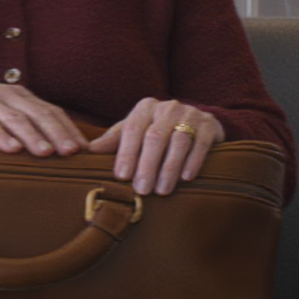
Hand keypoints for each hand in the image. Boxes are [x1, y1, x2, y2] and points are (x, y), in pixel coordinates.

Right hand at [0, 73, 87, 156]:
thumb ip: (19, 125)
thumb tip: (51, 153)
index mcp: (18, 96)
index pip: (51, 112)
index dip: (70, 129)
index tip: (87, 150)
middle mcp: (6, 95)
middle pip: (39, 114)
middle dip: (59, 134)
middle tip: (74, 154)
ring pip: (15, 119)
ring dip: (33, 136)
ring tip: (48, 153)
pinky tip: (11, 149)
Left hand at [87, 98, 224, 195]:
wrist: (197, 122)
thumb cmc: (159, 131)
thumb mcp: (136, 132)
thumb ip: (115, 140)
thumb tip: (89, 150)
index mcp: (145, 108)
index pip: (132, 129)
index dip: (126, 153)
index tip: (121, 176)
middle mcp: (167, 108)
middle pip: (154, 137)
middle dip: (147, 165)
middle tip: (142, 190)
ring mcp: (190, 114)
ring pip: (178, 141)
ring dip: (169, 168)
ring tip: (162, 190)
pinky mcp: (209, 125)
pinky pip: (200, 143)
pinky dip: (193, 161)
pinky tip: (186, 178)